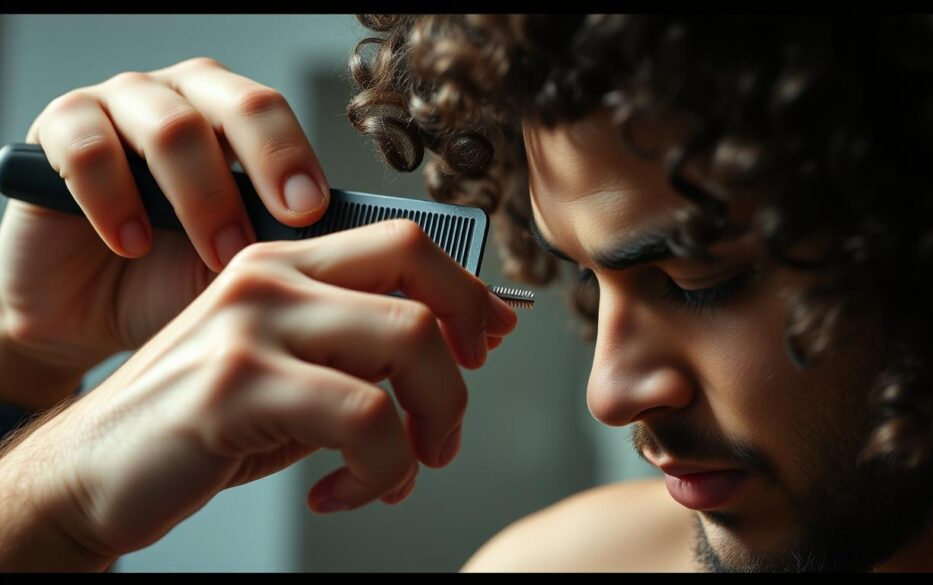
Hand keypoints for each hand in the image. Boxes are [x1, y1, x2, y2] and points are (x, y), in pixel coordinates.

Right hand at [0, 57, 329, 405]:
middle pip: (235, 100)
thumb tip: (368, 258)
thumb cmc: (181, 284)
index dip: (297, 156)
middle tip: (287, 219)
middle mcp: (185, 99)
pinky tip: (131, 244)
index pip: (276, 114)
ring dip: (201, 195)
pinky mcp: (57, 131)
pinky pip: (86, 145)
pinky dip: (112, 196)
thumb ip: (295, 251)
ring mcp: (120, 106)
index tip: (314, 211)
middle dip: (268, 161)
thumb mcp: (249, 272)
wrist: (92, 315)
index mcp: (235, 121)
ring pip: (168, 124)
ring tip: (220, 258)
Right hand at [0, 219, 517, 568]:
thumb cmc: (208, 423)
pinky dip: (378, 470)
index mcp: (288, 261)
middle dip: (460, 368)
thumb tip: (470, 337)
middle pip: (420, 283)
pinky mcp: (235, 383)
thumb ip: (365, 343)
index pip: (408, 243)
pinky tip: (340, 494)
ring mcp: (250, 322)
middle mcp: (271, 275)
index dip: (468, 294)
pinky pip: (364, 419)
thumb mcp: (294, 367)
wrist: (94, 470)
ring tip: (398, 472)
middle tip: (444, 433)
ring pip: (409, 343)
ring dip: (430, 424)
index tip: (487, 345)